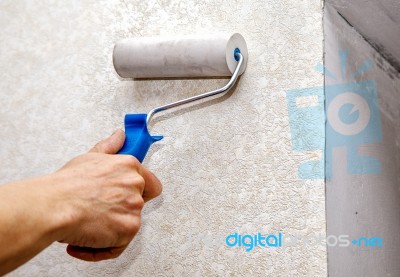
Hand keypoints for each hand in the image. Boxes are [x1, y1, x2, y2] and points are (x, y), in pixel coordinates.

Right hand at [52, 130, 161, 260]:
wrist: (54, 206)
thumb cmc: (67, 184)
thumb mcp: (90, 157)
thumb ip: (110, 147)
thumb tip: (120, 136)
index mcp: (129, 166)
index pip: (151, 183)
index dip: (140, 193)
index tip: (126, 198)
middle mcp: (135, 185)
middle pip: (137, 205)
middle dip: (118, 210)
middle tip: (96, 210)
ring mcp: (134, 207)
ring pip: (126, 225)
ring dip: (107, 229)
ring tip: (85, 224)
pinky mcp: (128, 229)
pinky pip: (118, 245)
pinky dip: (100, 248)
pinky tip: (82, 241)